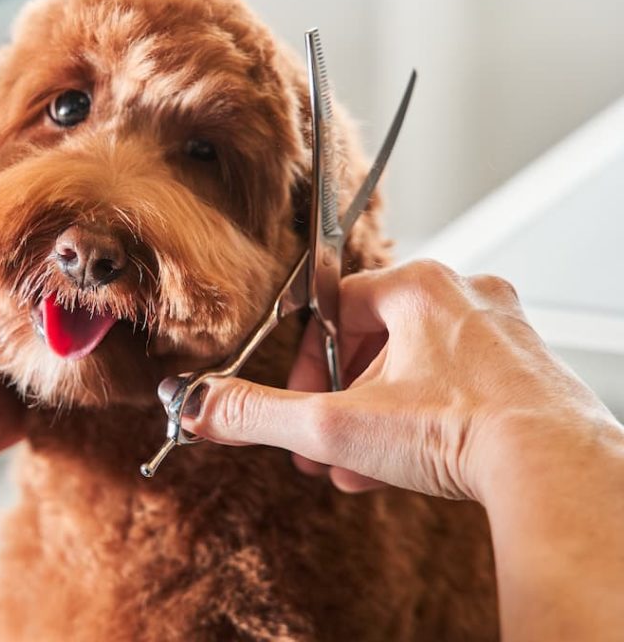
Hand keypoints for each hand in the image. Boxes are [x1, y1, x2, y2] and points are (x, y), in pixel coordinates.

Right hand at [177, 260, 620, 503]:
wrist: (555, 472)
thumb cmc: (457, 430)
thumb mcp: (334, 424)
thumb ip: (259, 413)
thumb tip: (202, 406)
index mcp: (419, 286)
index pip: (337, 305)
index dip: (308, 361)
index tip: (302, 401)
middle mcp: (467, 297)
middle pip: (377, 342)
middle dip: (343, 401)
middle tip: (326, 443)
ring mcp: (504, 335)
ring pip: (419, 370)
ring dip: (381, 418)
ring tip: (362, 467)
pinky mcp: (529, 373)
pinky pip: (459, 388)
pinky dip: (427, 423)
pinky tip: (407, 468)